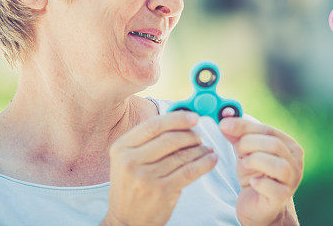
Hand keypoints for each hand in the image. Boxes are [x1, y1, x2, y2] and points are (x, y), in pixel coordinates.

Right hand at [103, 111, 217, 225]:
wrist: (126, 220)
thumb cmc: (131, 186)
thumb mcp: (127, 160)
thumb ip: (147, 141)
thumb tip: (180, 120)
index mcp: (121, 148)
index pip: (153, 125)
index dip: (177, 118)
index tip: (193, 117)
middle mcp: (131, 161)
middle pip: (169, 139)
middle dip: (190, 135)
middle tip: (199, 136)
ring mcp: (146, 177)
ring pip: (181, 155)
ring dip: (199, 149)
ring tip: (206, 148)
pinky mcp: (162, 191)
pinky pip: (189, 171)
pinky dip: (204, 163)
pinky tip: (211, 159)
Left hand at [219, 118, 302, 225]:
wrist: (258, 206)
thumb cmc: (254, 176)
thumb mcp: (245, 152)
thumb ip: (238, 136)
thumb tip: (224, 119)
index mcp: (289, 145)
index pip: (268, 129)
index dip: (244, 126)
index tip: (224, 125)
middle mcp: (295, 161)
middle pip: (274, 144)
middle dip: (249, 145)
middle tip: (238, 153)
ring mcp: (292, 180)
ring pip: (277, 164)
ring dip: (255, 161)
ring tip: (245, 165)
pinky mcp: (282, 196)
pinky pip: (271, 186)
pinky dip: (258, 182)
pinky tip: (252, 182)